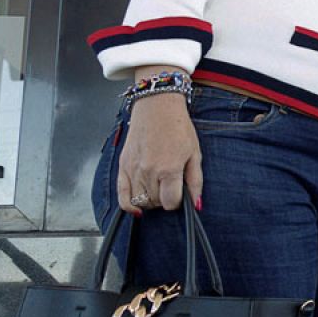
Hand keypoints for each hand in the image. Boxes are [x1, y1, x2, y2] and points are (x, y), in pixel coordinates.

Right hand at [116, 92, 201, 213]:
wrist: (156, 107)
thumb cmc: (178, 128)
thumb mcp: (195, 153)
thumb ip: (195, 181)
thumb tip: (196, 204)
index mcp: (169, 169)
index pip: (170, 202)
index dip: (177, 201)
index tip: (180, 193)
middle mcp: (149, 171)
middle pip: (155, 202)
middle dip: (164, 198)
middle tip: (170, 186)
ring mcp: (133, 169)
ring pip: (140, 201)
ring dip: (150, 201)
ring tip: (158, 187)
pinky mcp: (122, 166)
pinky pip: (121, 196)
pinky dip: (128, 205)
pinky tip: (137, 209)